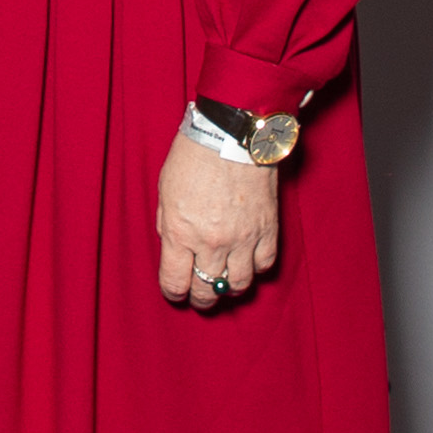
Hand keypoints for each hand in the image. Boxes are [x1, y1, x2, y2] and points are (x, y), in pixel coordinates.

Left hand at [157, 127, 279, 308]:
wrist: (231, 134)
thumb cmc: (193, 157)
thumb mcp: (165, 192)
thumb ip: (169, 226)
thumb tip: (174, 249)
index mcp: (181, 233)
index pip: (176, 283)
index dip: (174, 293)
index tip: (176, 292)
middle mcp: (212, 242)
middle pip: (207, 290)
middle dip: (201, 298)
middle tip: (200, 296)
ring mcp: (242, 239)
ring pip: (238, 285)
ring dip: (229, 288)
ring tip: (224, 282)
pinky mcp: (267, 230)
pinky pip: (264, 265)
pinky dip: (255, 269)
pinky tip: (247, 263)